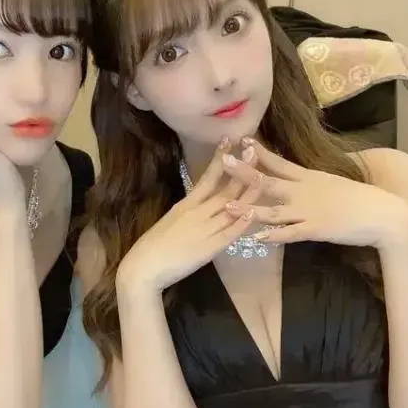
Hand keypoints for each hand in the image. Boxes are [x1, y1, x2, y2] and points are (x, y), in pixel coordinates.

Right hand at [117, 138, 264, 293]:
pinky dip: (240, 223)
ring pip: (230, 208)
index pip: (207, 177)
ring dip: (247, 192)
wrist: (144, 266)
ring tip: (263, 175)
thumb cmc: (154, 245)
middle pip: (224, 189)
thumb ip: (188, 211)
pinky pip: (228, 234)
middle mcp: (197, 213)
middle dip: (240, 170)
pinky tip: (253, 213)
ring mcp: (204, 229)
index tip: (228, 140)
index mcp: (187, 204)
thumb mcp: (172, 220)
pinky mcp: (209, 249)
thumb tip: (200, 202)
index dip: (219, 158)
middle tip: (253, 150)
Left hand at [223, 138, 407, 247]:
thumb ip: (310, 179)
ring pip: (273, 210)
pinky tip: (257, 238)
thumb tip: (296, 172)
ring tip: (227, 207)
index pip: (279, 162)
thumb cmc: (358, 198)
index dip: (259, 152)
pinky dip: (273, 236)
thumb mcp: (331, 181)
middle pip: (269, 181)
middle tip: (224, 162)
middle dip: (244, 173)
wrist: (385, 213)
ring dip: (249, 209)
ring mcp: (308, 210)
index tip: (241, 140)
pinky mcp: (316, 229)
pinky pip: (290, 233)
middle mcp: (304, 191)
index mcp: (308, 178)